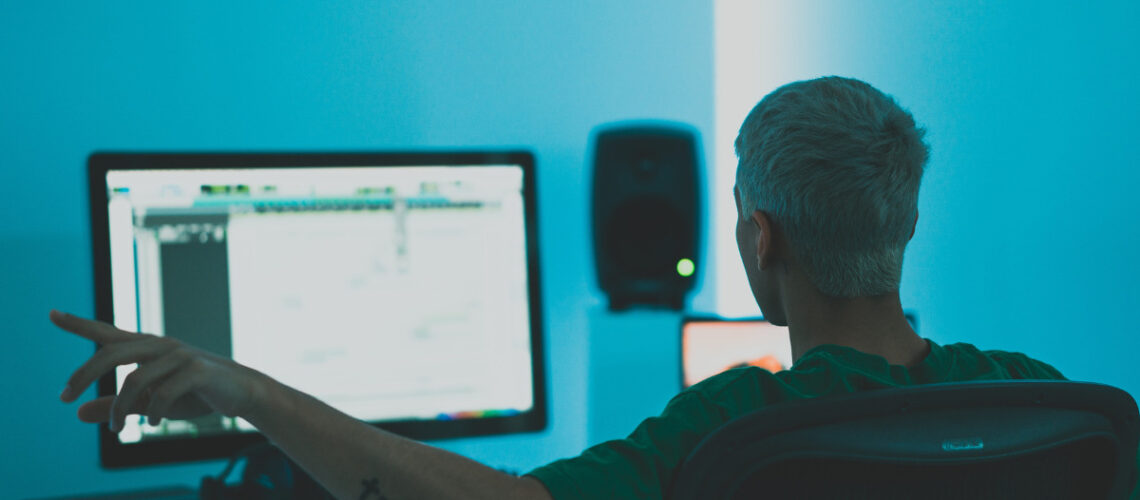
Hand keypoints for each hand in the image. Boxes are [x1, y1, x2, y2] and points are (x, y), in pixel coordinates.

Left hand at [51, 310, 264, 431]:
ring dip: (120, 409)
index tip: (51, 314)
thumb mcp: (150, 402)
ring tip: (118, 430)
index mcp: (148, 348)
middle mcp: (161, 345)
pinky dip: (153, 412)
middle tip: (64, 398)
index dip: (79, 324)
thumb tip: (78, 414)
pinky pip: (163, 392)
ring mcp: (180, 355)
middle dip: (83, 375)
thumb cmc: (195, 394)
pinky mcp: (198, 369)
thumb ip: (116, 406)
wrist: (241, 392)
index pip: (107, 332)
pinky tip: (154, 424)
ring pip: (134, 380)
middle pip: (111, 353)